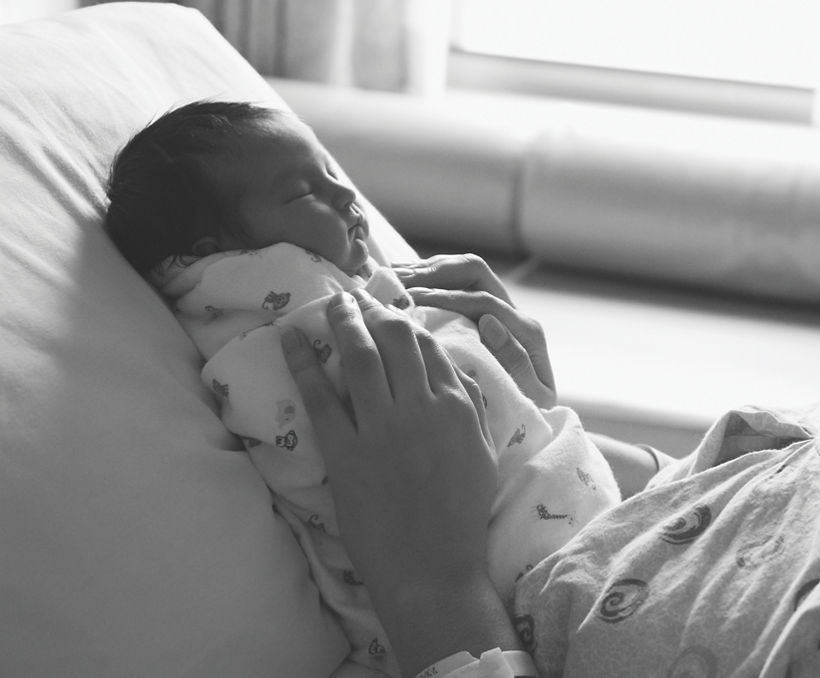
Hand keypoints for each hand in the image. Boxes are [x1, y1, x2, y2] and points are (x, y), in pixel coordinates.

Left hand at [280, 289, 496, 599]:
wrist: (432, 570)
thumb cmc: (461, 519)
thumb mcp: (482, 456)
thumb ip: (472, 410)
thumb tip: (458, 373)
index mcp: (456, 408)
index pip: (430, 346)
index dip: (406, 321)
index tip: (390, 310)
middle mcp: (421, 408)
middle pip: (395, 340)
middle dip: (375, 311)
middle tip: (357, 297)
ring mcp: (382, 429)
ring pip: (361, 357)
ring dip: (344, 322)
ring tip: (332, 302)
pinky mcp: (346, 453)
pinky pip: (321, 397)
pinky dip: (303, 362)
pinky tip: (289, 336)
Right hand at [394, 254, 557, 408]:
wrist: (529, 416)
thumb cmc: (526, 410)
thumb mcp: (531, 395)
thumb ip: (516, 360)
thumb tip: (489, 323)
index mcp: (525, 329)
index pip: (483, 301)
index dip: (447, 299)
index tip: (414, 302)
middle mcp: (509, 311)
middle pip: (472, 271)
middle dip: (434, 273)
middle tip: (399, 284)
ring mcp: (490, 307)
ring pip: (457, 271)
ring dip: (424, 271)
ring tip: (390, 278)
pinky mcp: (472, 311)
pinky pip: (447, 282)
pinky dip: (421, 279)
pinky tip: (395, 286)